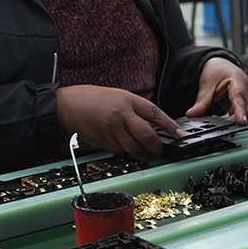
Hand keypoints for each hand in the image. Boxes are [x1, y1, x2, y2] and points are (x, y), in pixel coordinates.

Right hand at [56, 85, 183, 157]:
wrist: (69, 105)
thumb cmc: (94, 99)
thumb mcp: (118, 96)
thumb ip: (135, 109)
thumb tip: (153, 124)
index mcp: (128, 100)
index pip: (155, 113)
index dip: (169, 126)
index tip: (179, 134)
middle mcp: (122, 114)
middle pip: (146, 135)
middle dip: (156, 146)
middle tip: (159, 149)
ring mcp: (112, 129)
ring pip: (134, 147)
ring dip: (141, 152)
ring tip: (142, 150)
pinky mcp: (105, 141)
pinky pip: (121, 151)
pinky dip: (126, 151)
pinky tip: (123, 145)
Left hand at [186, 57, 247, 124]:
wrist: (221, 66)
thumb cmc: (217, 72)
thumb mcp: (207, 84)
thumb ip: (202, 101)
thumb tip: (191, 114)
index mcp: (239, 80)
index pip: (240, 97)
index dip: (241, 111)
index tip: (241, 121)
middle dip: (237, 120)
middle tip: (221, 125)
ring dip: (234, 121)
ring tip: (218, 119)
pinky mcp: (247, 105)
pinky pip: (243, 116)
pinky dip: (233, 120)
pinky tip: (222, 119)